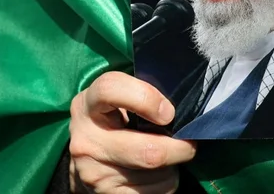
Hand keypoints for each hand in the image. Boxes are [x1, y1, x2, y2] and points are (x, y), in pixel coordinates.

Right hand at [68, 71, 195, 193]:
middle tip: (187, 143)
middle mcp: (86, 140)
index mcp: (88, 105)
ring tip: (162, 156)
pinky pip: (153, 193)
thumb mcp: (118, 100)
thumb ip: (142, 96)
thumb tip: (182, 110)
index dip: (146, 99)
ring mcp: (94, 172)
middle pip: (148, 152)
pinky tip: (155, 174)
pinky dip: (164, 184)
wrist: (86, 157)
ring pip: (156, 175)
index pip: (110, 90)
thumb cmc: (113, 119)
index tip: (168, 112)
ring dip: (171, 167)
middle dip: (179, 149)